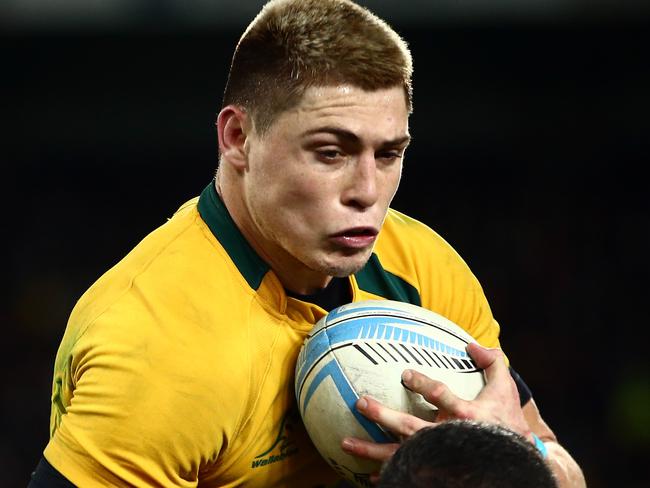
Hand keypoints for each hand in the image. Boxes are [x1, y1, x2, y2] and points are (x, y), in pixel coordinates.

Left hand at [341, 343, 532, 465]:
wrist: (519, 463)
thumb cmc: (507, 423)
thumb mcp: (505, 389)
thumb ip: (491, 363)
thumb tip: (471, 344)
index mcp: (466, 414)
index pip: (439, 395)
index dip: (421, 384)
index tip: (404, 374)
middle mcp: (448, 437)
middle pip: (410, 427)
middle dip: (383, 415)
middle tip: (360, 403)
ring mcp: (440, 456)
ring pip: (401, 453)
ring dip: (372, 449)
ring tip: (346, 442)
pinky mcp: (437, 470)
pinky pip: (408, 472)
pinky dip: (389, 473)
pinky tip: (371, 474)